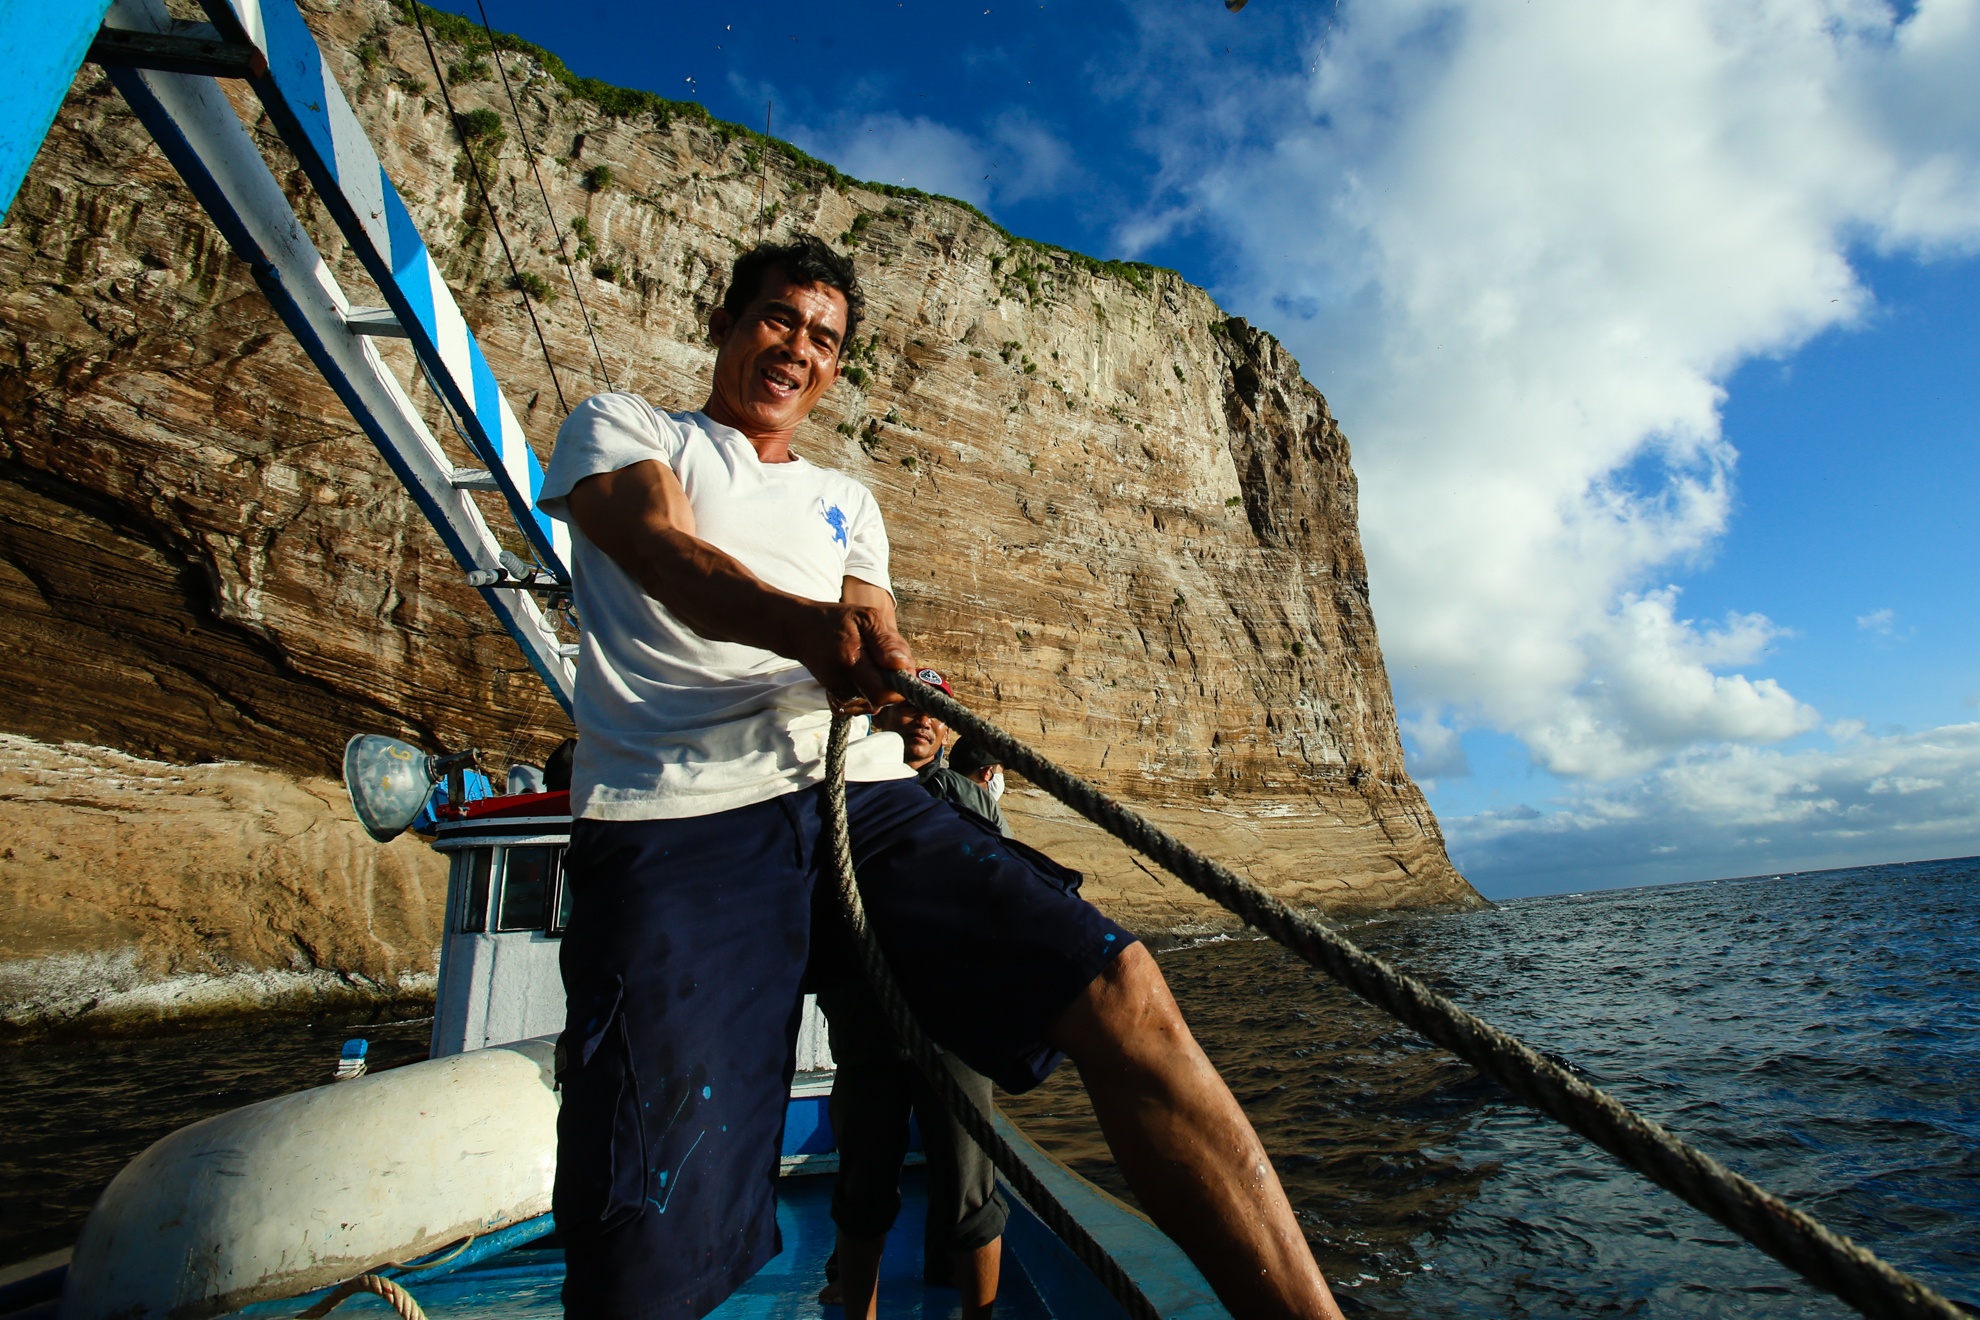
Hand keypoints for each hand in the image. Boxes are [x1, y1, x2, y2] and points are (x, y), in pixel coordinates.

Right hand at [787, 600, 913, 713]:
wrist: (799, 629)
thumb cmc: (835, 619)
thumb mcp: (865, 617)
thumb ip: (886, 641)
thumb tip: (902, 665)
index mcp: (850, 661)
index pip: (883, 693)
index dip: (900, 683)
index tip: (898, 664)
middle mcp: (841, 683)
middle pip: (881, 700)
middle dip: (892, 684)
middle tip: (885, 660)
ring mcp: (836, 693)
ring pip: (873, 703)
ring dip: (880, 686)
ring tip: (871, 662)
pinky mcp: (835, 698)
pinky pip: (862, 704)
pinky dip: (868, 692)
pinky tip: (863, 674)